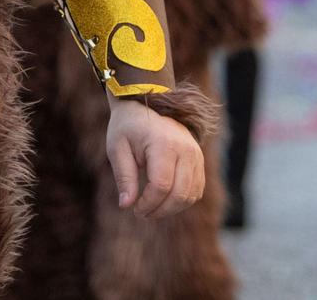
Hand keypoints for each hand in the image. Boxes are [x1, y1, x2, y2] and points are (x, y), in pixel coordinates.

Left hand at [106, 99, 204, 217]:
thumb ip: (124, 177)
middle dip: (161, 210)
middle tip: (142, 213)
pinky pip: (197, 188)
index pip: (161, 186)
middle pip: (180, 194)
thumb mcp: (117, 148)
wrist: (146, 103)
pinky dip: (183, 200)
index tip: (134, 209)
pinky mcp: (199, 159)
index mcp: (164, 144)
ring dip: (173, 208)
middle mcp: (185, 150)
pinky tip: (165, 200)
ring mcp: (196, 154)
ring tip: (152, 208)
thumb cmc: (128, 127)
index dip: (148, 204)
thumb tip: (126, 206)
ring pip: (192, 195)